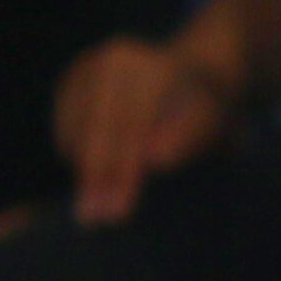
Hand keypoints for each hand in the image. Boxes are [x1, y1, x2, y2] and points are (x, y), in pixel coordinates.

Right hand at [51, 36, 233, 224]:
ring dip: (82, 168)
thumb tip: (154, 160)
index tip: (116, 214)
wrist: (200, 73)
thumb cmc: (214, 113)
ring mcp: (93, 64)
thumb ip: (188, 141)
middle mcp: (119, 60)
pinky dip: (73, 151)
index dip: (121, 172)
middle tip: (91, 221)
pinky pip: (66, 122)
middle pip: (99, 127)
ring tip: (92, 210)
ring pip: (75, 126)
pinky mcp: (76, 76)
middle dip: (95, 177)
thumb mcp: (215, 128)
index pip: (131, 128)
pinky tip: (89, 177)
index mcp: (158, 70)